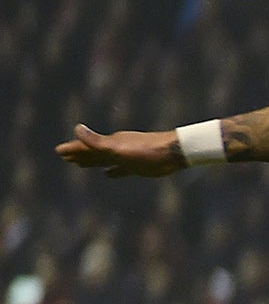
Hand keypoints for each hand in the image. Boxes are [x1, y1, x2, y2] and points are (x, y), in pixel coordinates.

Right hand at [56, 126, 185, 176]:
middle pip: (93, 152)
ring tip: (80, 164)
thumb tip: (77, 128)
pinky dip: (112, 171)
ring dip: (92, 161)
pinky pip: (120, 168)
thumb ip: (97, 141)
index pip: (86, 145)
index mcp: (110, 143)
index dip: (73, 148)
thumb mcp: (118, 147)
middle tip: (65, 157)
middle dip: (79, 154)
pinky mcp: (138, 166)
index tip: (59, 151)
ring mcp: (127, 156)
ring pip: (105, 159)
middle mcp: (116, 148)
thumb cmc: (146, 151)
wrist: (174, 153)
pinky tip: (108, 174)